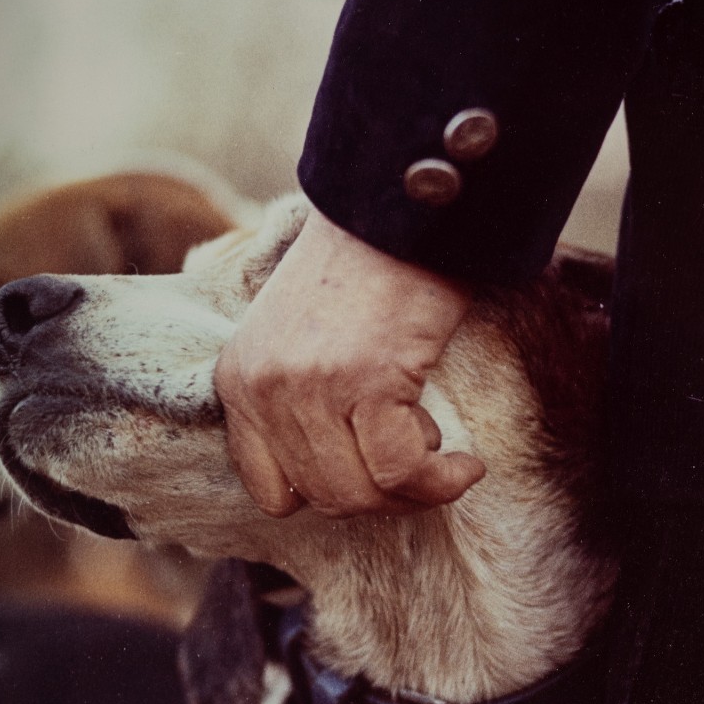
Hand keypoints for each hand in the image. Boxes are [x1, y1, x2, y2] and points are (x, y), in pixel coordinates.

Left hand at [213, 207, 484, 516]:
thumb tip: (347, 470)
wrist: (400, 205)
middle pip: (323, 497)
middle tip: (421, 459)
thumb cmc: (365, 267)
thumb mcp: (300, 333)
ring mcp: (309, 387)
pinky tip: (467, 462)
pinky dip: (442, 479)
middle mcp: (262, 387)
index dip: (330, 492)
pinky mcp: (364, 382)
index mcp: (237, 378)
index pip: (270, 490)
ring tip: (444, 455)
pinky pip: (402, 471)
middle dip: (381, 495)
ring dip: (416, 490)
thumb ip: (299, 398)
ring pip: (361, 494)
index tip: (371, 473)